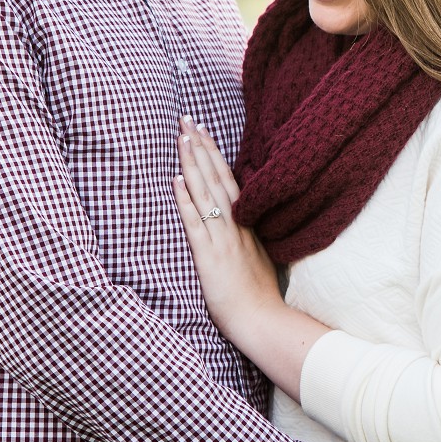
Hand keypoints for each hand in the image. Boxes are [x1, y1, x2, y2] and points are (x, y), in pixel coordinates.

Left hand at [172, 117, 324, 397]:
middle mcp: (236, 226)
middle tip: (187, 120)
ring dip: (193, 164)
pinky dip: (186, 201)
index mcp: (247, 226)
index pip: (229, 181)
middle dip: (201, 148)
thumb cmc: (259, 297)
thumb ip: (248, 238)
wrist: (264, 321)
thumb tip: (239, 224)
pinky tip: (176, 180)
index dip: (215, 155)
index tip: (203, 131)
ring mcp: (224, 240)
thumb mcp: (258, 258)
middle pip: (218, 179)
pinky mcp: (211, 257)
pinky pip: (197, 223)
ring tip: (182, 138)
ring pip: (207, 194)